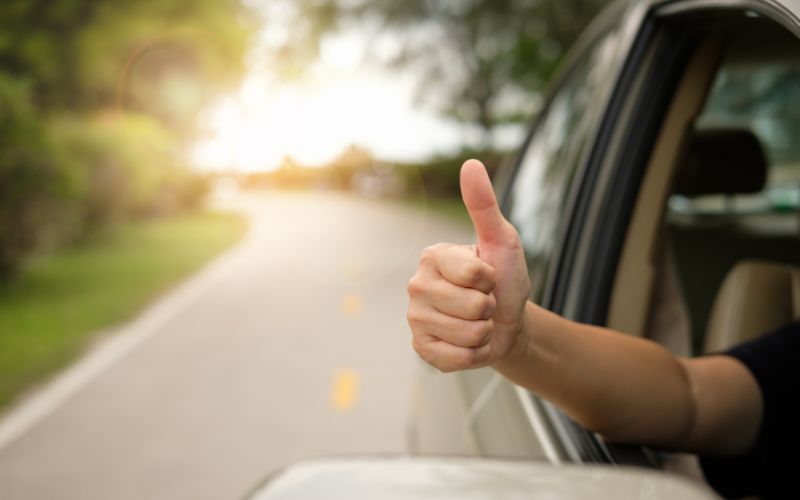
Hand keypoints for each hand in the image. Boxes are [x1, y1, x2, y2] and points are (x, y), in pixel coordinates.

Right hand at [407, 159, 530, 370]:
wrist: (508, 322)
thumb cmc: (505, 278)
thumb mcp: (501, 240)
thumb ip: (484, 205)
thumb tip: (471, 163)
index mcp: (432, 257)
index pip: (474, 274)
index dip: (492, 279)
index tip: (489, 276)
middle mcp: (416, 286)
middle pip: (472, 307)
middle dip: (490, 309)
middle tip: (485, 303)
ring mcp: (415, 319)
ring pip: (467, 334)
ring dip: (483, 332)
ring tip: (478, 322)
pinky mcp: (421, 348)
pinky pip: (455, 359)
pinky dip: (473, 355)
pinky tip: (469, 342)